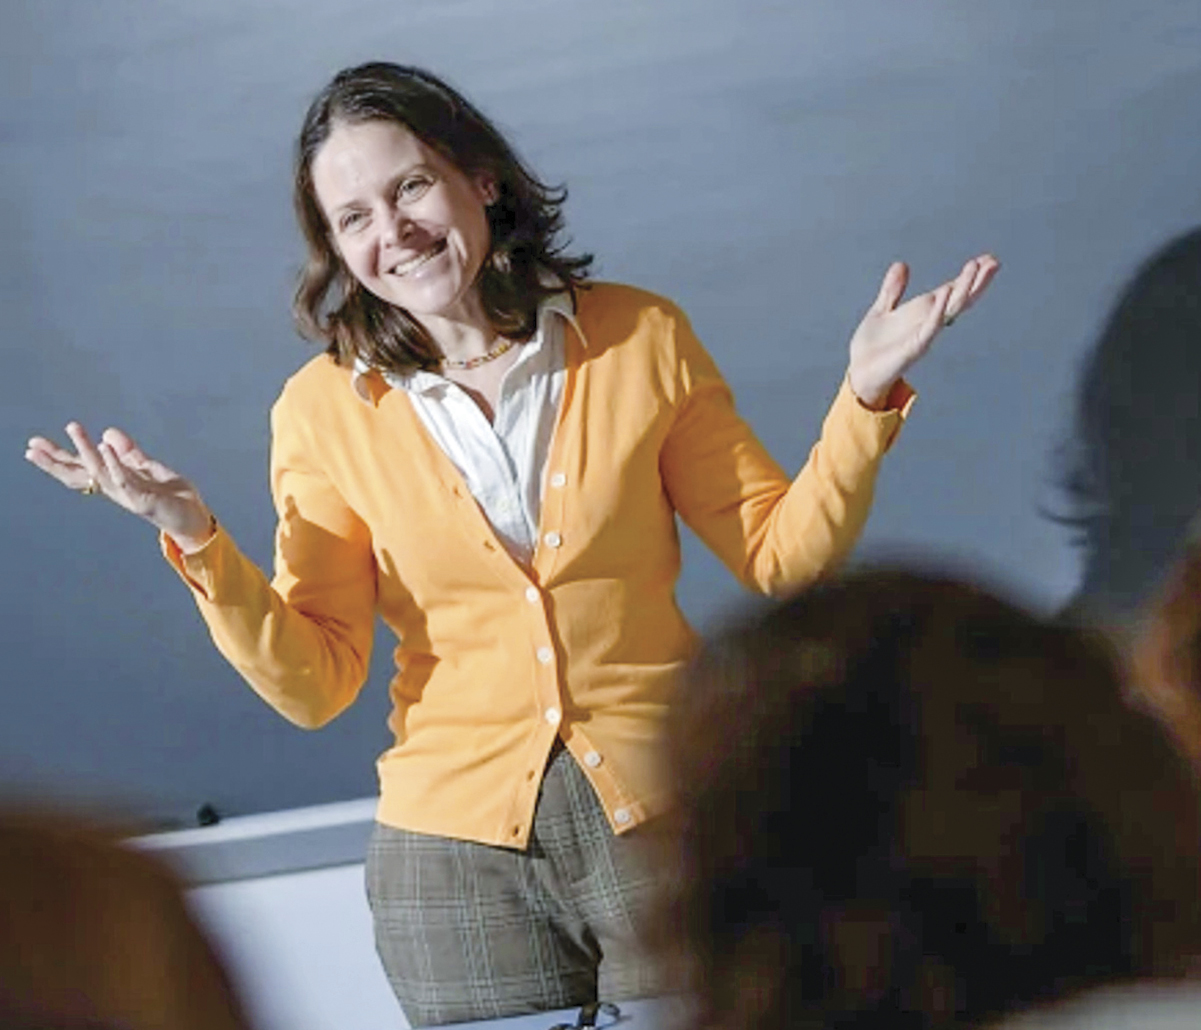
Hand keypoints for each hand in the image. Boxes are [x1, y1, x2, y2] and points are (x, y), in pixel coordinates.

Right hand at [25, 423, 214, 550]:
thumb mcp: (149, 468)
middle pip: (80, 474)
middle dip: (56, 460)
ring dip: (86, 450)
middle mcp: (116, 489)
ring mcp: (128, 495)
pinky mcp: (143, 499)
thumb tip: (108, 431)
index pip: (81, 468)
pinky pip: (124, 478)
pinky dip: (114, 462)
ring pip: (100, 472)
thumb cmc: (173, 497)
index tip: (34, 445)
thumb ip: (129, 452)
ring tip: (73, 428)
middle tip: (32, 445)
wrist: (195, 518)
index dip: (58, 457)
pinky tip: (104, 446)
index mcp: (115, 481)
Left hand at [847, 254, 999, 408]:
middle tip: (993, 261)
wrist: (859, 374)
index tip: (987, 258)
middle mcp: (928, 322)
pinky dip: (938, 310)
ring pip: (950, 309)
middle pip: (959, 299)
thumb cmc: (872, 348)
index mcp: (923, 312)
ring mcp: (924, 335)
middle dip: (976, 281)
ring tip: (974, 268)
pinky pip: (930, 327)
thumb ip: (893, 289)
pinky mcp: (914, 347)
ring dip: (963, 288)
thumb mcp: (881, 311)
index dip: (968, 276)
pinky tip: (945, 293)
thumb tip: (901, 264)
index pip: (952, 291)